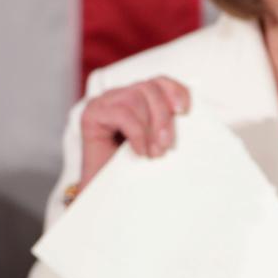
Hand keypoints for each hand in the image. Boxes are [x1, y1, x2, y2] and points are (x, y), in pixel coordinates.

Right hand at [75, 76, 190, 191]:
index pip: (158, 81)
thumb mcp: (157, 142)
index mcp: (136, 98)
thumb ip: (166, 124)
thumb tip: (187, 112)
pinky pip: (122, 113)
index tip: (185, 111)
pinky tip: (139, 152)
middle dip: (163, 116)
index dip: (175, 90)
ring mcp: (102, 103)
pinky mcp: (90, 115)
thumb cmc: (132, 171)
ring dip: (150, 127)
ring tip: (154, 153)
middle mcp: (118, 96)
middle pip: (148, 88)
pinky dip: (136, 133)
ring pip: (136, 98)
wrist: (104, 196)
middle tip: (166, 146)